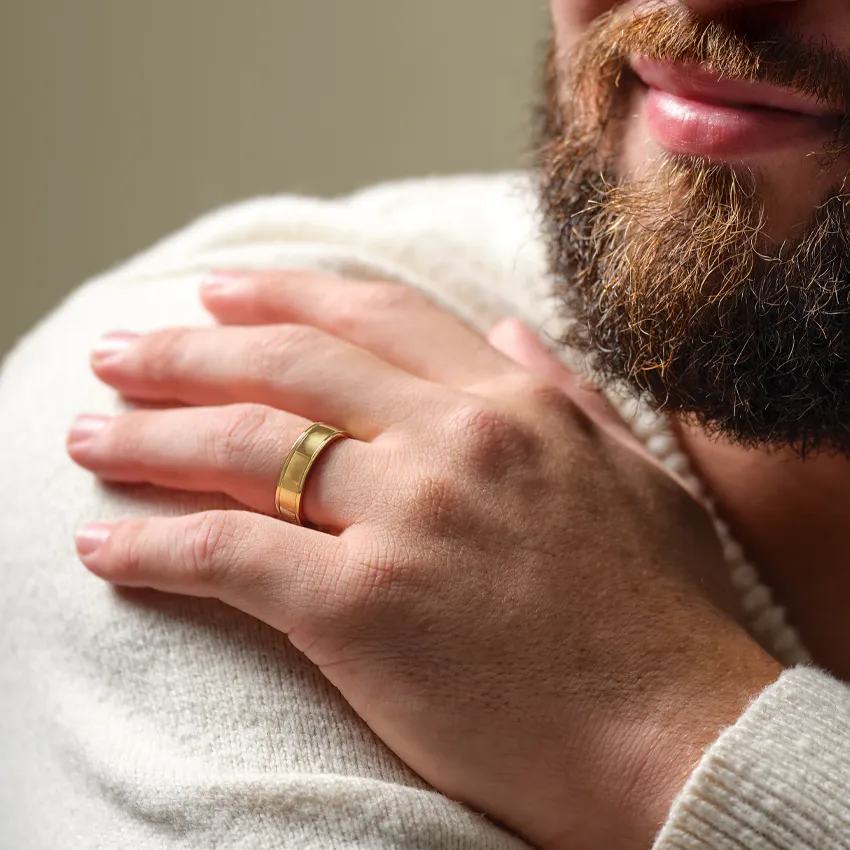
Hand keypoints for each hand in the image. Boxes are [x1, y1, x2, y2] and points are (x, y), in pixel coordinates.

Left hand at [67, 270, 780, 849]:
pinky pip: (227, 556)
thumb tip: (509, 331)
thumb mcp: (632, 473)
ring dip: (149, 435)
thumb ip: (563, 392)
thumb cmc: (663, 614)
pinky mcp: (364, 610)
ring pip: (244, 448)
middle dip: (188, 352)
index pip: (372, 319)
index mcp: (512, 406)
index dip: (284, 299)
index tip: (219, 295)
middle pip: (288, 369)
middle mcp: (452, 442)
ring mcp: (406, 520)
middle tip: (120, 351)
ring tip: (88, 432)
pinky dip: (152, 544)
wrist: (683, 734)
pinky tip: (100, 543)